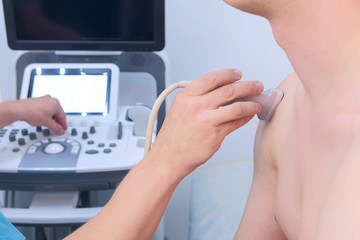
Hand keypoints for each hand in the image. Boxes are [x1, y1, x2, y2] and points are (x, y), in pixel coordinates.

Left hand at [16, 95, 66, 134]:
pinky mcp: (37, 101)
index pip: (63, 116)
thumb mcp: (47, 123)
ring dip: (51, 119)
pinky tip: (42, 120)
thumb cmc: (32, 112)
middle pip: (57, 113)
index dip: (63, 124)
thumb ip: (56, 127)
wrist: (18, 110)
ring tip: (48, 125)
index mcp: (56, 103)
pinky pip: (45, 109)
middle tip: (56, 129)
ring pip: (51, 111)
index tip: (63, 129)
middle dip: (57, 122)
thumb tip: (60, 129)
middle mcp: (50, 100)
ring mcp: (43, 99)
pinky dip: (45, 115)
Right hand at [148, 68, 262, 175]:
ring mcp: (206, 120)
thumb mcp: (179, 110)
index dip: (227, 74)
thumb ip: (196, 99)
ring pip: (236, 106)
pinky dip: (246, 117)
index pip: (211, 78)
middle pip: (228, 90)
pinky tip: (249, 115)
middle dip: (247, 86)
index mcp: (186, 97)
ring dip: (251, 103)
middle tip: (256, 85)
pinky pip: (236, 122)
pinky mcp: (215, 134)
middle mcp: (196, 106)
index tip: (237, 74)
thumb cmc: (173, 137)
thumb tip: (218, 92)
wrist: (168, 158)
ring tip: (257, 102)